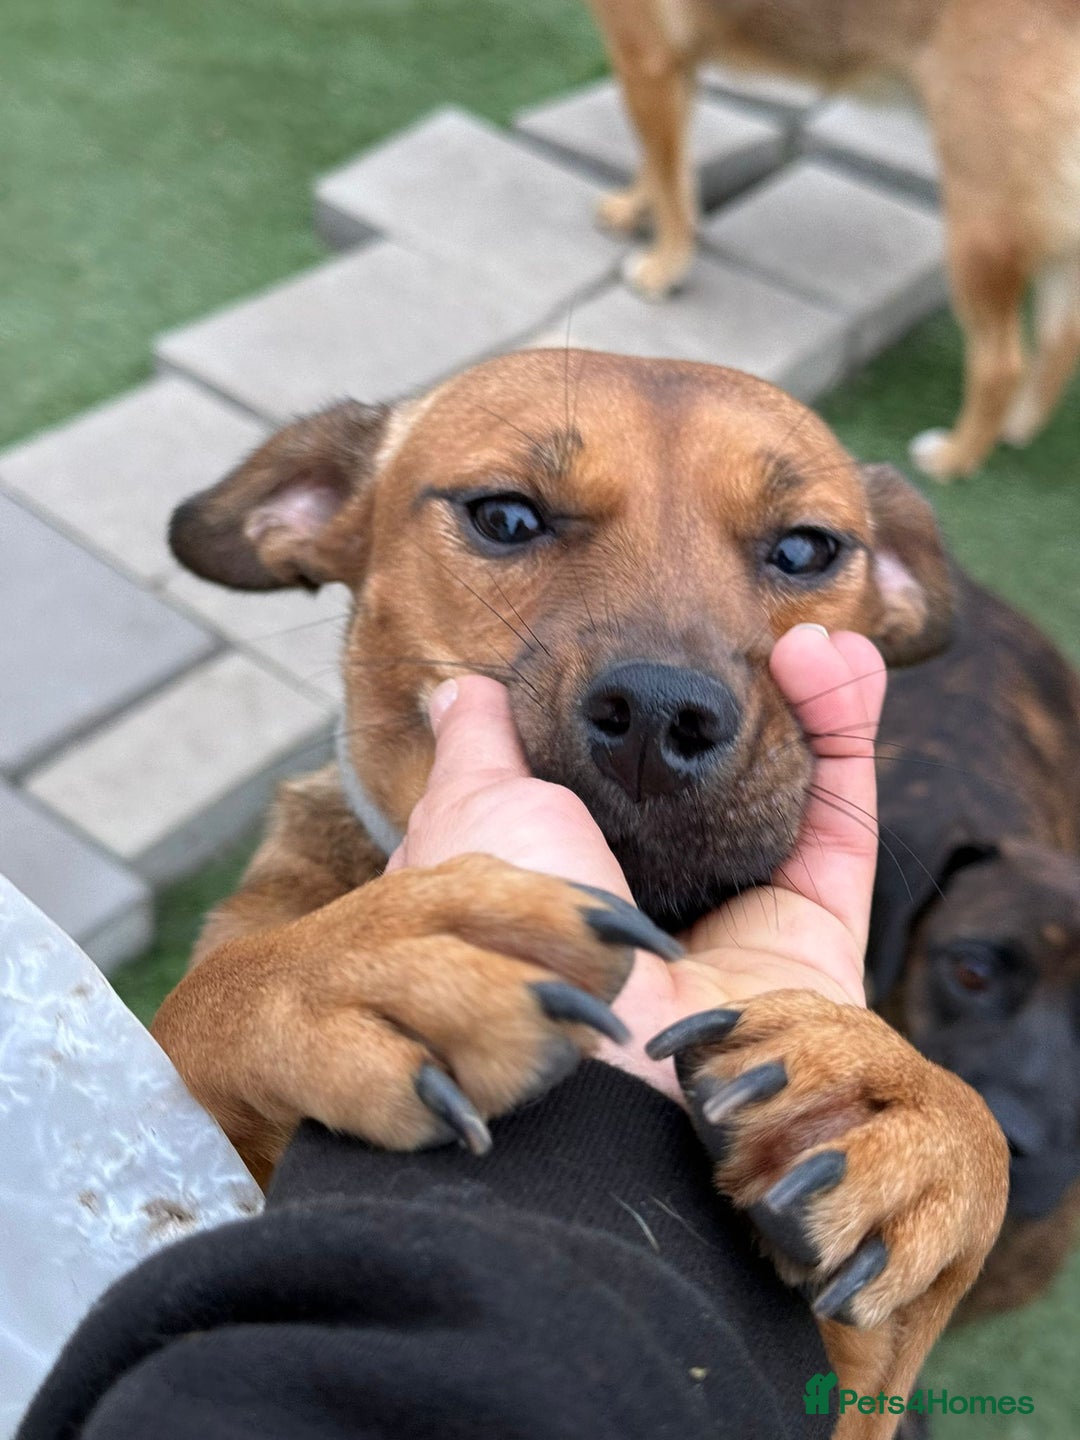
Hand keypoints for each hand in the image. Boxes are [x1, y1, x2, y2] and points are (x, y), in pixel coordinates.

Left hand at [387, 625, 885, 1101]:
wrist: (584, 1061)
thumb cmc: (507, 927)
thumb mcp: (472, 809)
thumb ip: (483, 749)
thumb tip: (462, 694)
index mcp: (564, 880)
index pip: (618, 782)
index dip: (648, 713)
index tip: (664, 645)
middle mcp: (649, 907)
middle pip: (715, 789)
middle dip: (743, 711)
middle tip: (757, 636)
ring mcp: (734, 928)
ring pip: (788, 797)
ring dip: (808, 706)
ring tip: (812, 629)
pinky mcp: (811, 943)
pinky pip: (839, 824)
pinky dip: (845, 735)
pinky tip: (834, 657)